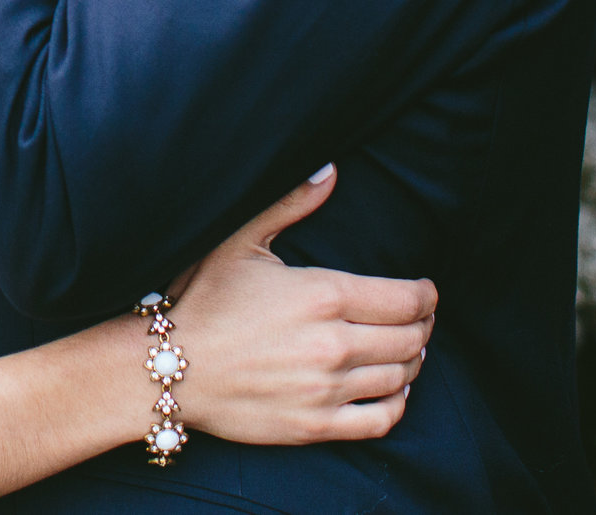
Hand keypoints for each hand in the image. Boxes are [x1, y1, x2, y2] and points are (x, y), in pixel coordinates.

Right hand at [158, 168, 439, 445]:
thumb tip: (330, 170)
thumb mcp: (241, 241)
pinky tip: (391, 389)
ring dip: (413, 362)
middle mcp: (333, 343)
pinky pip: (381, 420)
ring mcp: (326, 388)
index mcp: (324, 294)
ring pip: (401, 377)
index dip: (426, 295)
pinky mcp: (315, 425)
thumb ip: (291, 204)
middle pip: (411, 338)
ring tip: (406, 350)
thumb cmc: (205, 300)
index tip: (425, 292)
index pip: (407, 299)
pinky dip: (397, 404)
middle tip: (419, 320)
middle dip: (424, 326)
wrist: (168, 368)